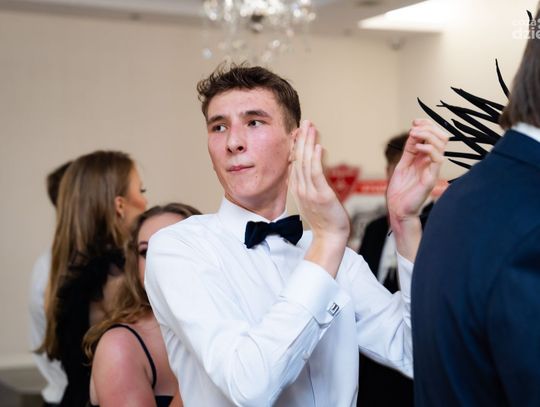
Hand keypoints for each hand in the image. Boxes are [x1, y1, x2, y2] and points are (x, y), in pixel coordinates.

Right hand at [289, 120, 349, 276]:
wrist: (328, 237)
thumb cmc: (324, 219)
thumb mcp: (311, 197)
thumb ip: (309, 181)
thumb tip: (311, 162)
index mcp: (297, 188)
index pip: (294, 161)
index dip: (297, 144)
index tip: (300, 130)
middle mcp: (300, 188)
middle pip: (299, 158)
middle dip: (302, 139)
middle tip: (305, 122)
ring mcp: (309, 192)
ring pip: (306, 163)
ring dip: (309, 144)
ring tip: (311, 128)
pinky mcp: (321, 195)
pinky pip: (316, 174)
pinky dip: (317, 159)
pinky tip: (319, 147)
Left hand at [387, 119, 447, 220]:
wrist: (398, 209)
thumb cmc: (400, 191)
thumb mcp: (402, 165)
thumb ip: (409, 151)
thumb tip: (413, 133)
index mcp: (425, 159)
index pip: (434, 136)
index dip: (427, 125)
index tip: (414, 121)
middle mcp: (432, 163)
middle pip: (441, 138)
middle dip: (429, 127)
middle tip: (414, 127)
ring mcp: (433, 170)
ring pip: (441, 146)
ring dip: (428, 135)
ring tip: (414, 134)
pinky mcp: (432, 178)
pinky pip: (438, 160)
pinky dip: (429, 149)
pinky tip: (417, 148)